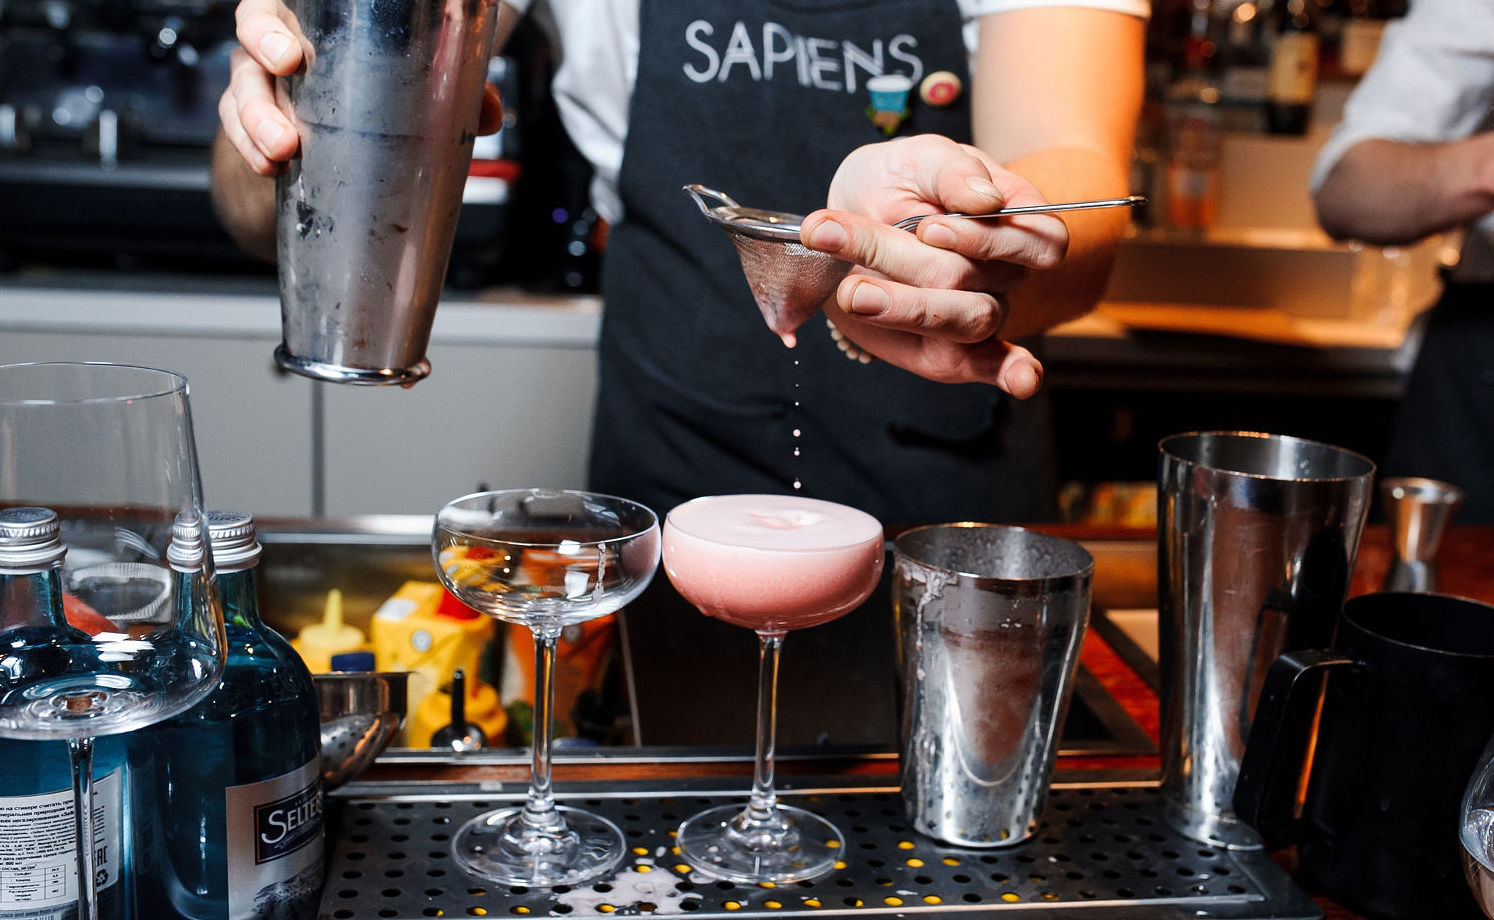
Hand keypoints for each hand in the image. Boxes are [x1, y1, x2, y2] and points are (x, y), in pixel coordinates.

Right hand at [217, 0, 502, 176]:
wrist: (354, 129)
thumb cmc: (380, 81)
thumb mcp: (417, 78)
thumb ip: (455, 88)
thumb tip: (490, 114)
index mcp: (316, 15)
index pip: (281, 5)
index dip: (273, 24)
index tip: (290, 51)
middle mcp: (281, 41)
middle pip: (251, 37)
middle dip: (262, 64)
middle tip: (287, 86)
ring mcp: (264, 82)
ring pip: (241, 90)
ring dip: (255, 122)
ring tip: (281, 151)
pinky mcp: (257, 123)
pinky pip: (241, 132)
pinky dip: (251, 151)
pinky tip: (270, 169)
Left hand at [799, 134, 1068, 398]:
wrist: (856, 216)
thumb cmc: (897, 181)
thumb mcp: (917, 159)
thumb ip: (951, 171)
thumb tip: (987, 199)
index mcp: (1013, 218)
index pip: (1035, 239)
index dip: (985, 238)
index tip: (926, 228)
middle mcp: (1005, 271)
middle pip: (974, 278)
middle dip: (905, 261)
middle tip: (839, 237)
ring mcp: (980, 311)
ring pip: (963, 319)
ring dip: (904, 308)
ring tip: (850, 290)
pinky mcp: (951, 348)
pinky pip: (991, 367)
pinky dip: (1009, 375)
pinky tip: (1022, 385)